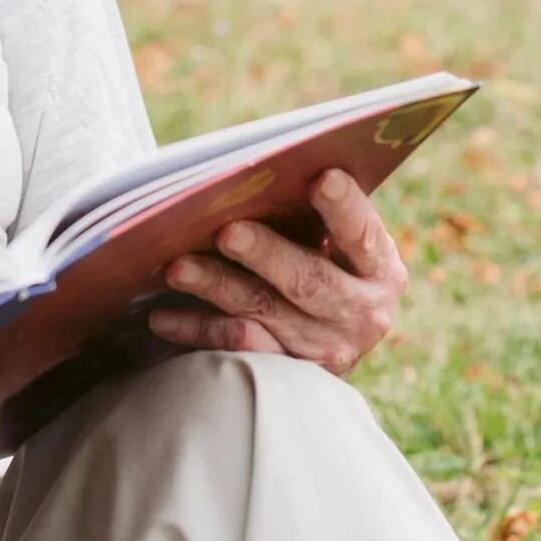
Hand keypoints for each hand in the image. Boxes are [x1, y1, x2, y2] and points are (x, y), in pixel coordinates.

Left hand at [149, 170, 406, 375]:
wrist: (333, 339)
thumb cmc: (322, 262)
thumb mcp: (334, 241)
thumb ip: (310, 213)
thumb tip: (257, 169)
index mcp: (378, 268)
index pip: (361, 234)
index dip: (344, 207)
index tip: (321, 177)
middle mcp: (360, 312)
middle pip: (308, 280)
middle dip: (265, 253)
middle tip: (227, 232)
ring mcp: (323, 346)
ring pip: (262, 311)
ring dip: (215, 286)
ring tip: (176, 267)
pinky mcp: (286, 371)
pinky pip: (236, 347)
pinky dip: (197, 329)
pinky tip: (162, 317)